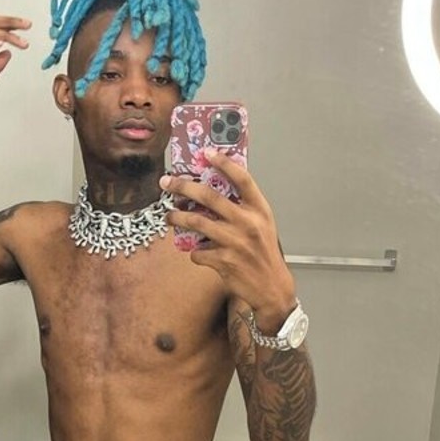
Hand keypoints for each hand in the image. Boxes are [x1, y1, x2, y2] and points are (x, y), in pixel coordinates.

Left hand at [162, 151, 296, 328]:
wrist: (271, 288)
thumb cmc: (264, 254)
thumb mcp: (262, 225)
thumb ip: (243, 208)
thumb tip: (214, 190)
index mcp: (259, 210)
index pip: (242, 178)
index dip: (224, 162)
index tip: (206, 152)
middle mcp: (248, 223)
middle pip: (210, 196)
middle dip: (183, 186)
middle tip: (167, 182)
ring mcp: (235, 242)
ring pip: (196, 222)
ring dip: (178, 217)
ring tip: (170, 216)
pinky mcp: (224, 261)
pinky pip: (198, 251)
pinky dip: (194, 251)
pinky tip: (199, 252)